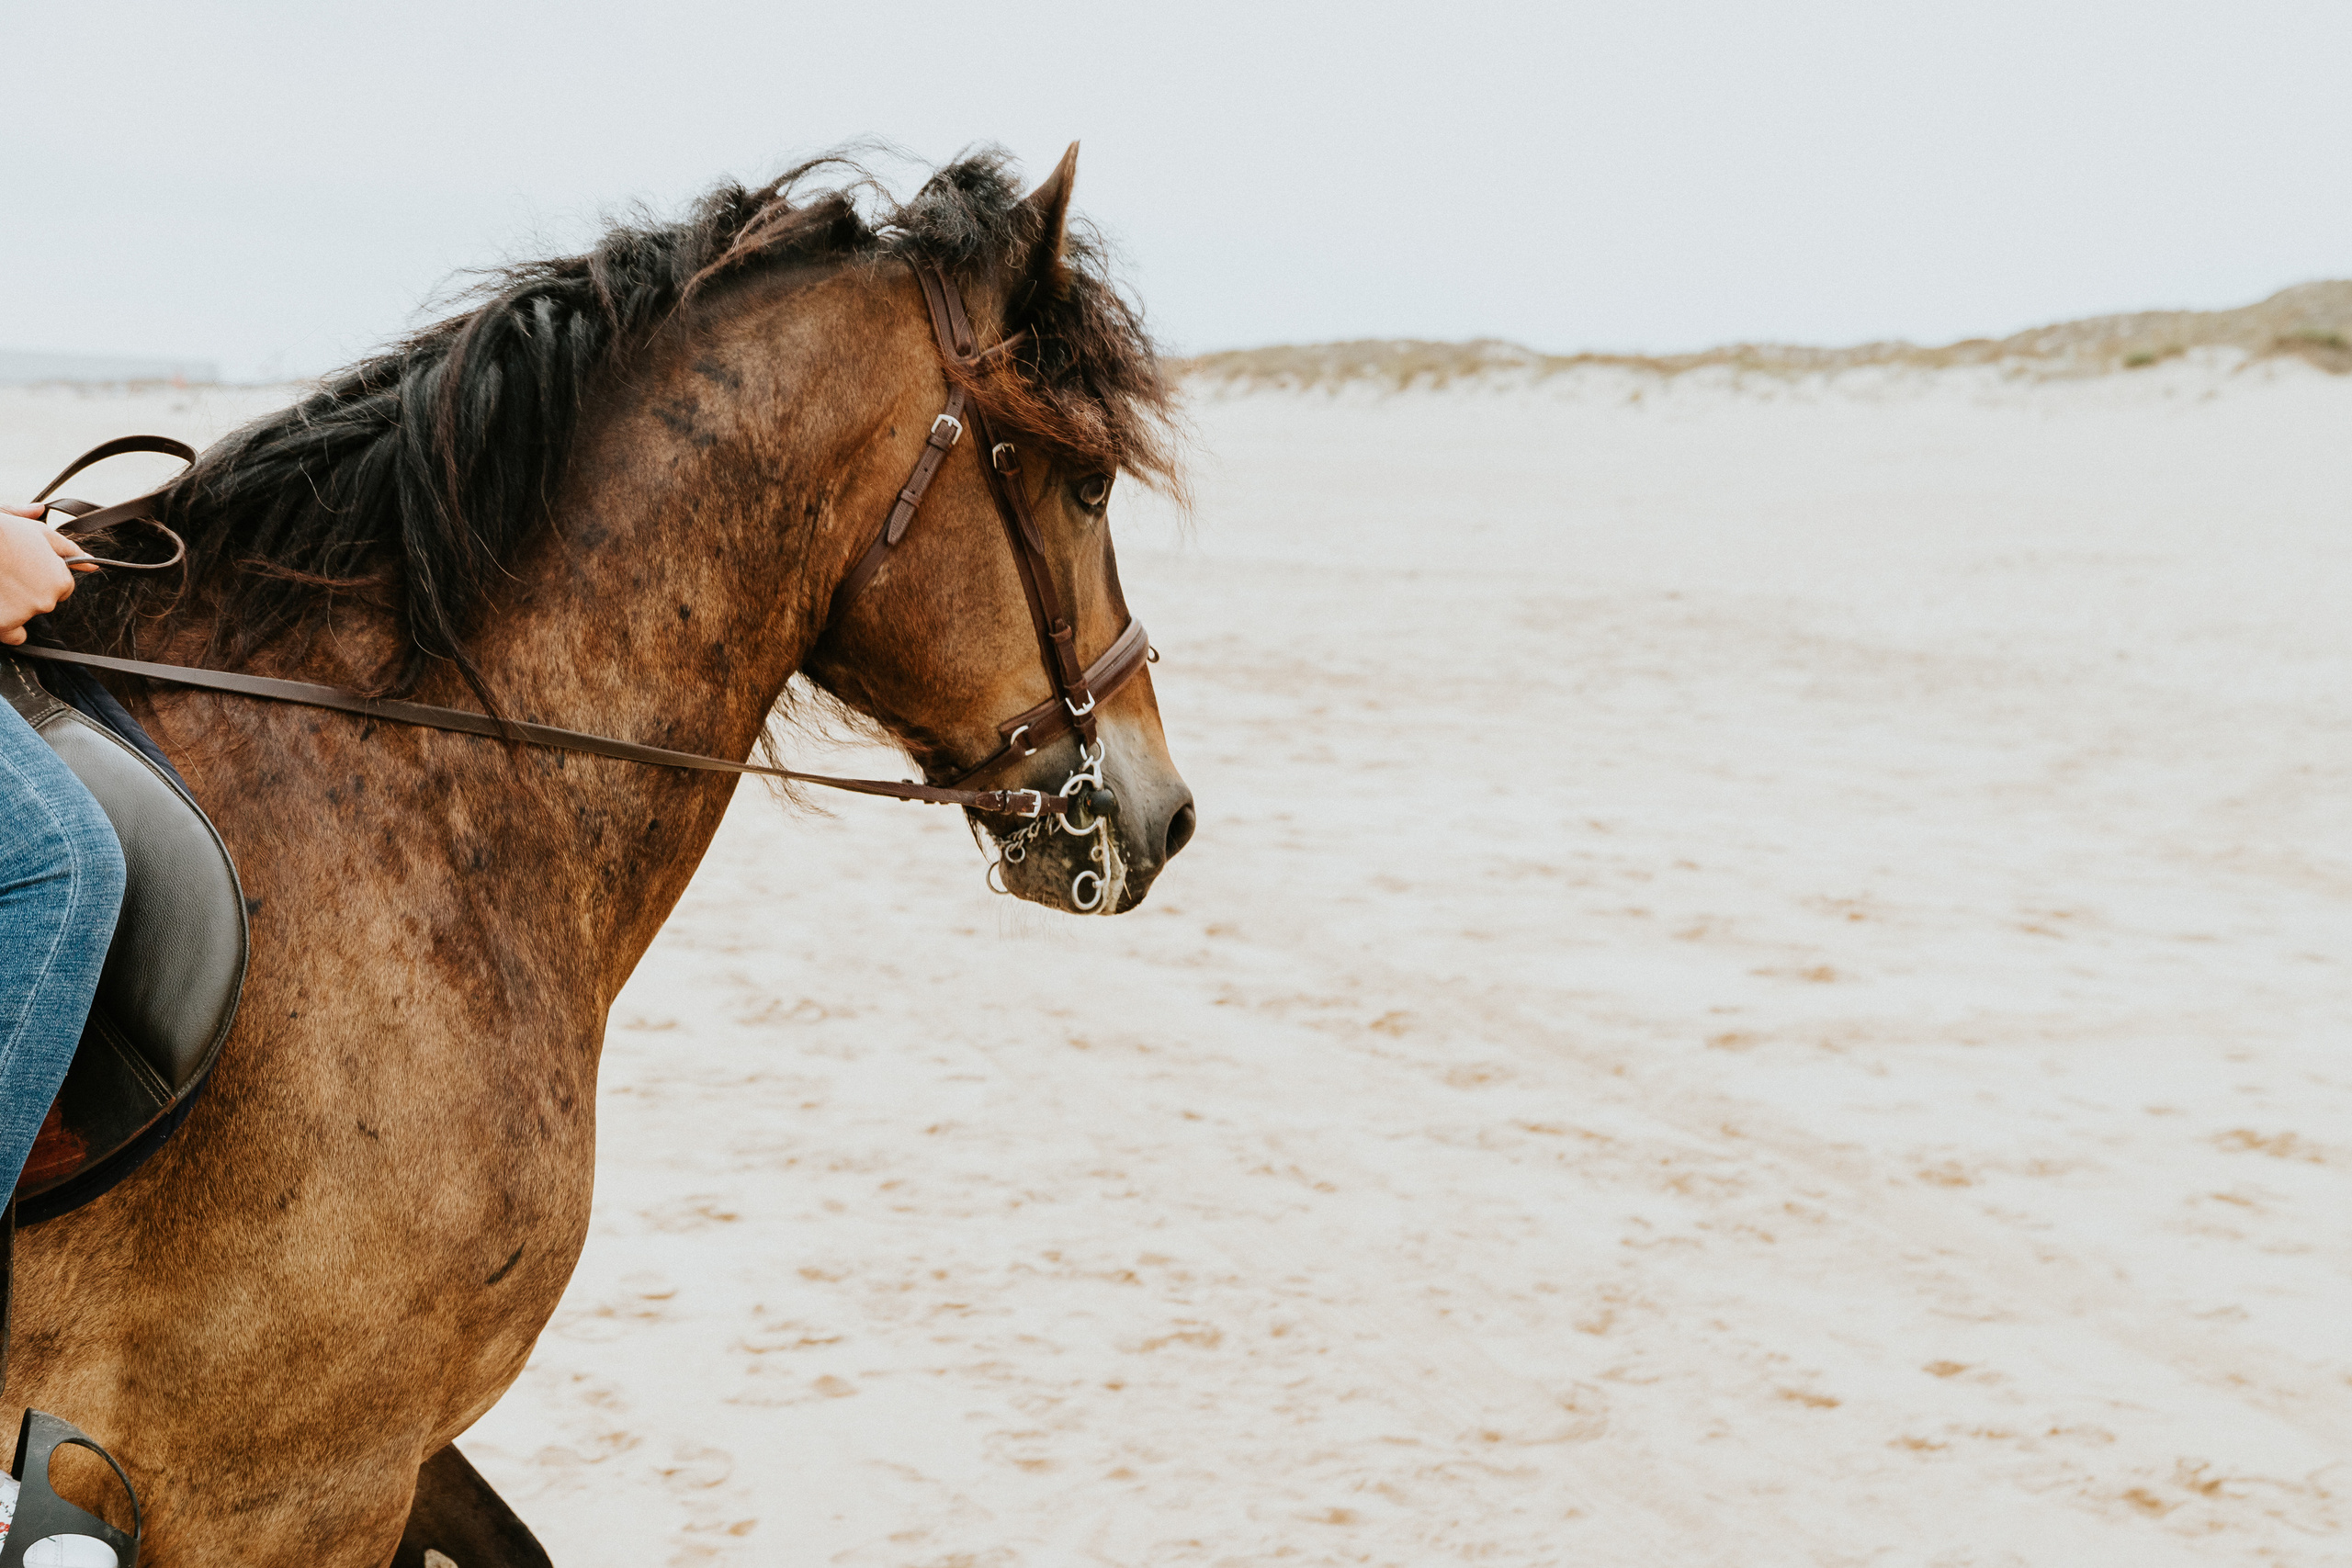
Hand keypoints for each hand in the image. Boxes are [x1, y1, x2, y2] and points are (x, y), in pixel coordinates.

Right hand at [0, 505, 88, 646]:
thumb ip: (69, 550)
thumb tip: (92, 563)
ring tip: (0, 583)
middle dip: (29, 591)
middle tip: (9, 573)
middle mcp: (46, 601)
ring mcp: (23, 614)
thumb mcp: (40, 534)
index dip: (43, 577)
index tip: (26, 568)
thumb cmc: (4, 534)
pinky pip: (13, 637)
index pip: (62, 588)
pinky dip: (7, 627)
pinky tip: (2, 612)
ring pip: (25, 615)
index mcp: (60, 581)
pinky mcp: (2, 624)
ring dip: (15, 605)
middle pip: (43, 602)